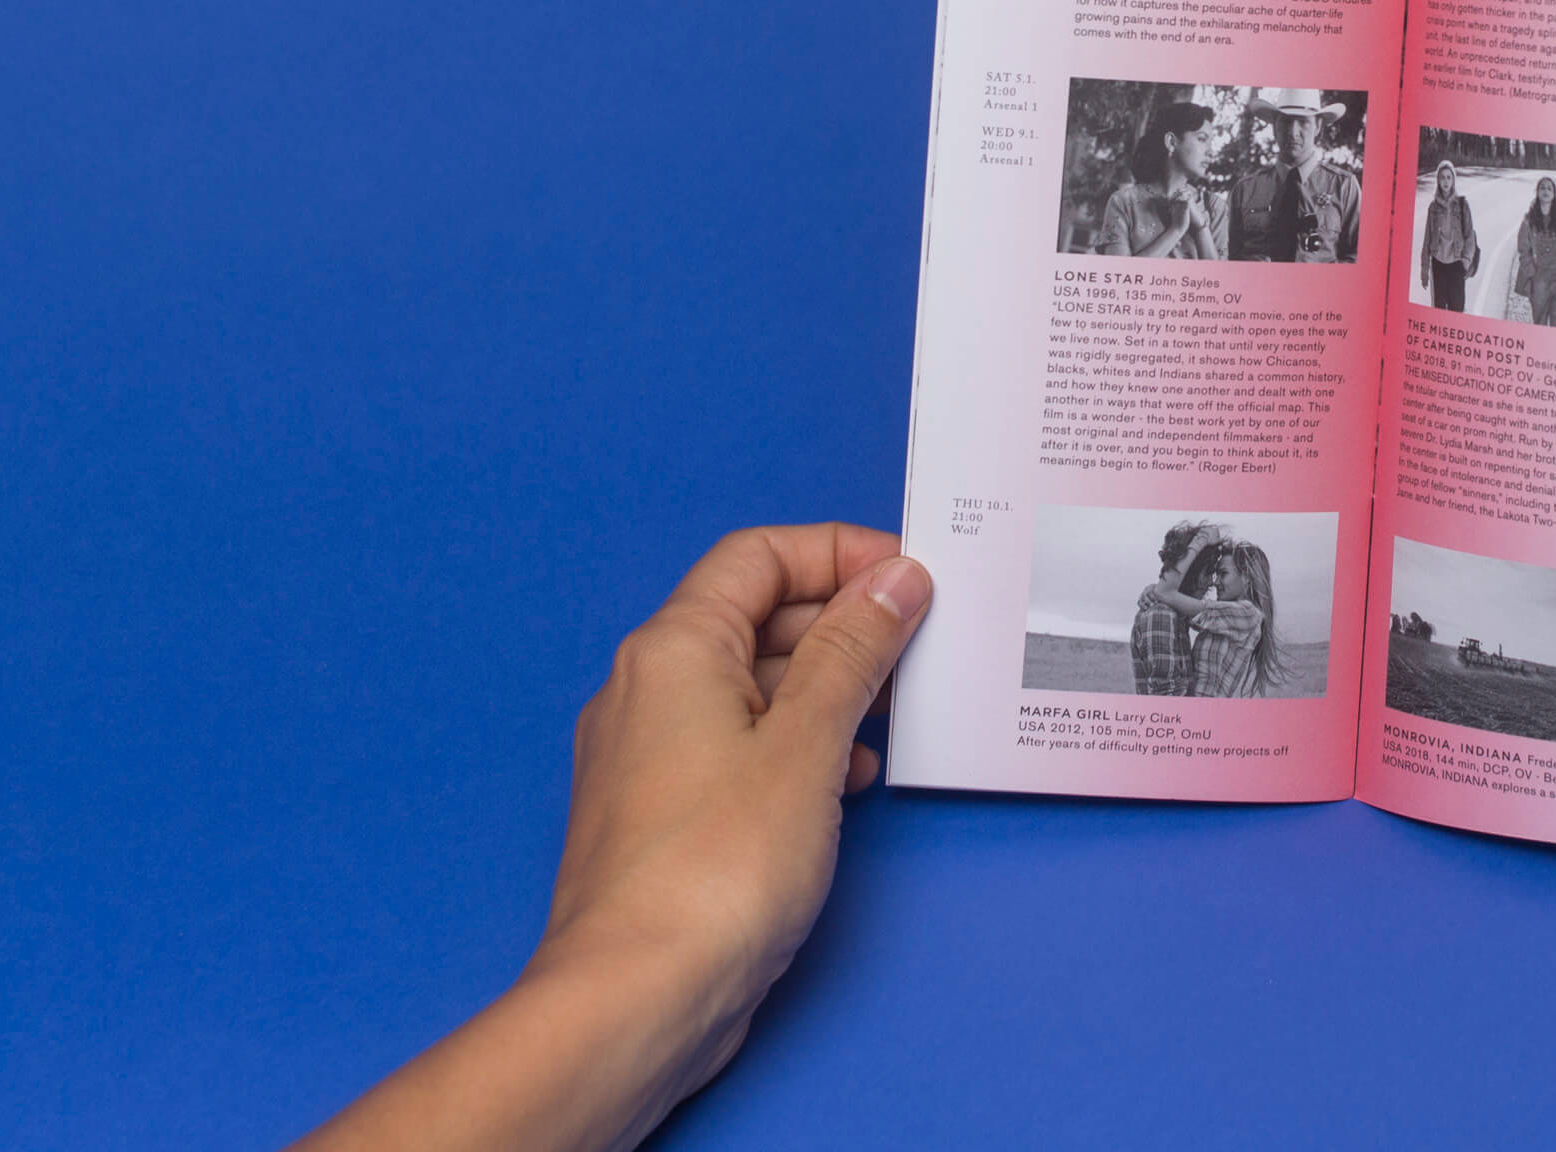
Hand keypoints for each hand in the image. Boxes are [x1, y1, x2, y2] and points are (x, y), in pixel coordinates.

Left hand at [302, 525, 932, 1151]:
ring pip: (752, 686)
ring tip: (897, 717)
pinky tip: (850, 780)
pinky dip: (800, 746)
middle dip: (843, 624)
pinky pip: (739, 746)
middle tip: (919, 648)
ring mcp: (648, 754)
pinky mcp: (664, 814)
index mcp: (674, 649)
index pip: (759, 557)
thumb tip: (895, 579)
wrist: (635, 1001)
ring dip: (829, 689)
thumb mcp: (808, 744)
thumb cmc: (714, 872)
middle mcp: (648, 689)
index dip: (840, 554)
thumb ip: (855, 652)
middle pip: (756, 617)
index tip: (910, 578)